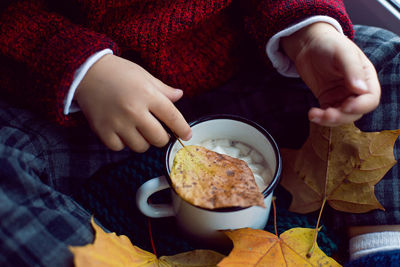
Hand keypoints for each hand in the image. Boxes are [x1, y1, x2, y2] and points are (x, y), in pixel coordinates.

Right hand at [75, 54, 191, 151]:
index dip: (182, 129)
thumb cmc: (118, 72)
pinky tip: (121, 131)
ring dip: (143, 141)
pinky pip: (120, 148)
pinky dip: (123, 143)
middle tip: (157, 131)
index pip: (172, 117)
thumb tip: (180, 96)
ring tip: (137, 130)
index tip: (187, 135)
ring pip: (140, 147)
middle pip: (158, 138)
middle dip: (162, 137)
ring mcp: (117, 122)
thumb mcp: (144, 76)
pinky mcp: (102, 130)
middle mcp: (134, 111)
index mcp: (147, 95)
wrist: (85, 72)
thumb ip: (163, 89)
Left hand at [281, 22, 380, 126]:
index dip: (360, 106)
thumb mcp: (343, 53)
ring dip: (329, 120)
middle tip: (327, 114)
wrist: (309, 44)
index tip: (346, 106)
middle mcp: (356, 90)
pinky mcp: (327, 100)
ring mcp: (341, 96)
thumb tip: (360, 89)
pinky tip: (312, 114)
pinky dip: (320, 118)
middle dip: (342, 116)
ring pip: (341, 116)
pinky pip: (327, 114)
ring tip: (315, 115)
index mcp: (366, 78)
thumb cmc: (329, 44)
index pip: (370, 99)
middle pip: (355, 112)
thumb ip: (352, 70)